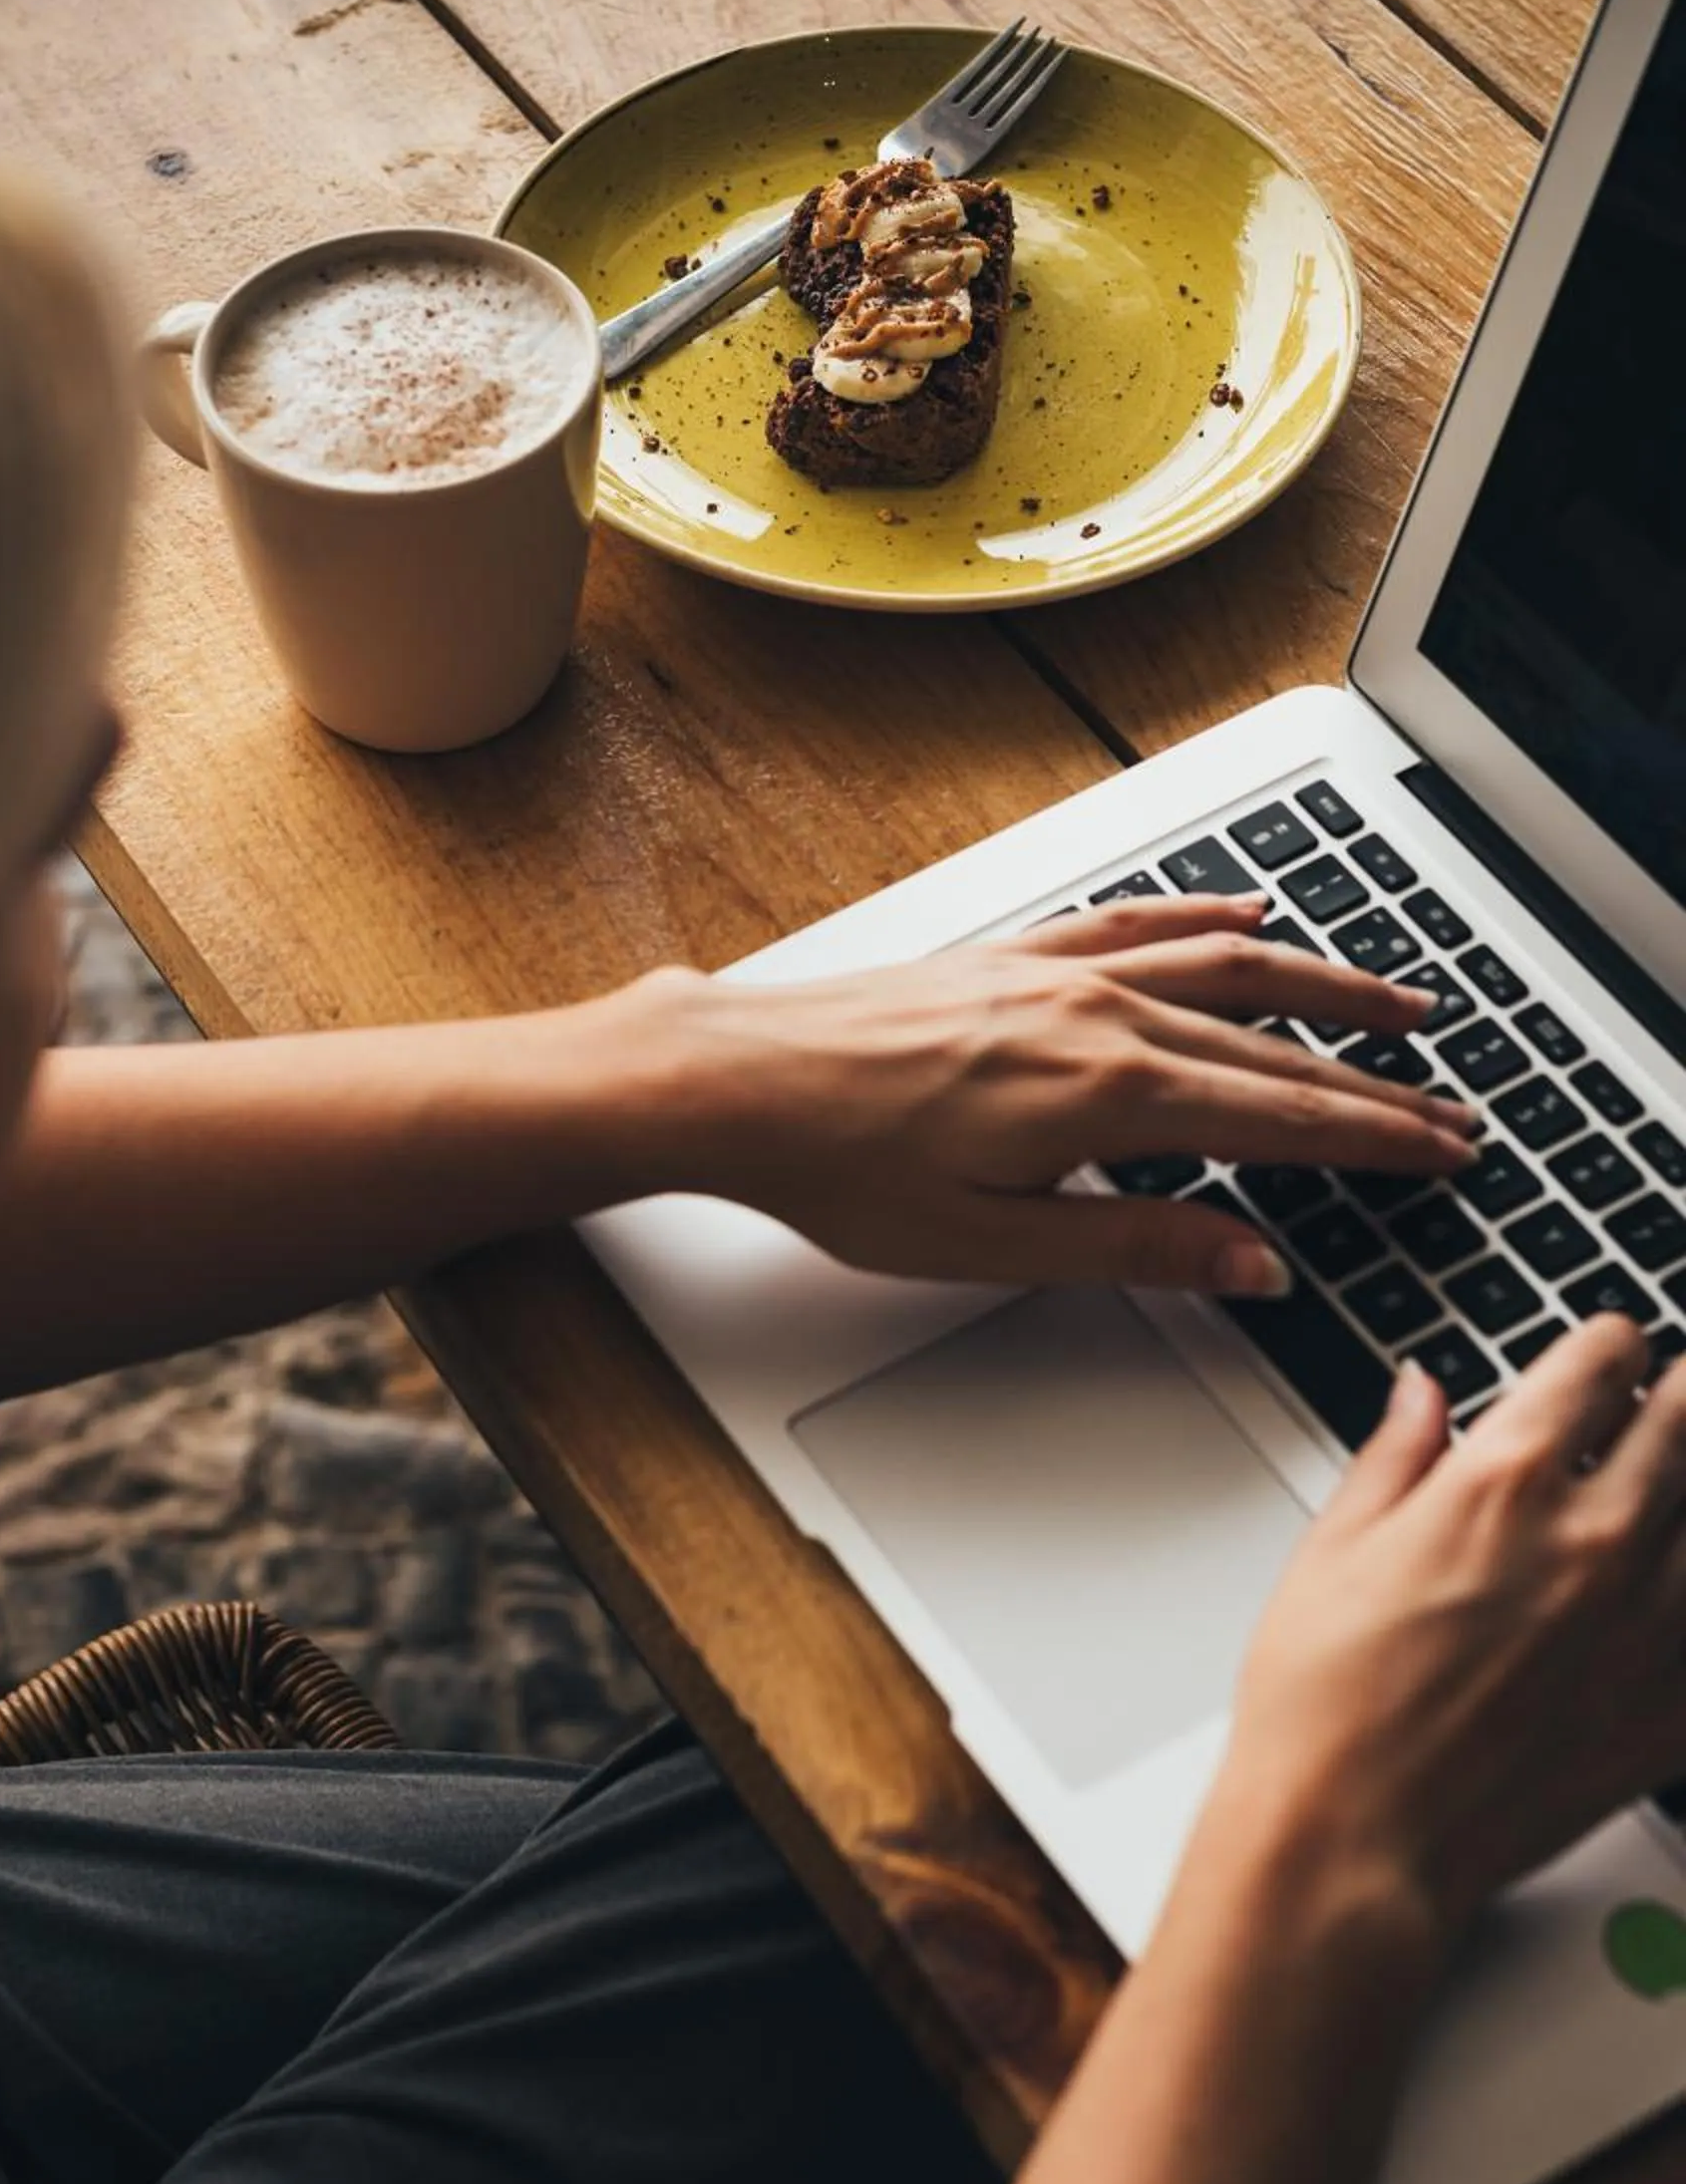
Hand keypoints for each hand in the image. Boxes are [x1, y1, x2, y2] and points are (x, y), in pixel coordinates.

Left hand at [633, 894, 1476, 1292]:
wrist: (736, 1080)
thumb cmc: (839, 1165)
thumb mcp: (994, 1245)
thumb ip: (1136, 1251)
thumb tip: (1250, 1265)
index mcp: (1106, 1093)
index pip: (1281, 1119)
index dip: (1374, 1140)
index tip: (1442, 1152)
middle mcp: (1096, 1014)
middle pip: (1272, 1046)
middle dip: (1373, 1080)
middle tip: (1448, 1105)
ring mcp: (1056, 972)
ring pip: (1226, 966)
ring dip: (1322, 986)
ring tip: (1395, 1002)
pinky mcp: (1012, 953)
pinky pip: (1136, 921)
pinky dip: (1206, 919)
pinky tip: (1247, 918)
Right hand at [1223, 1320, 1685, 1937]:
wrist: (1354, 1840)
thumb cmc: (1324, 1705)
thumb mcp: (1333, 1548)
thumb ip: (1396, 1456)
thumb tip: (1421, 1394)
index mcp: (1502, 1481)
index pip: (1602, 1361)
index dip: (1610, 1342)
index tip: (1611, 1350)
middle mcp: (1593, 1538)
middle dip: (1679, 1395)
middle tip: (1670, 1397)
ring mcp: (1646, 1625)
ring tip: (1668, 1488)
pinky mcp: (1669, 1706)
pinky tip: (1671, 1593)